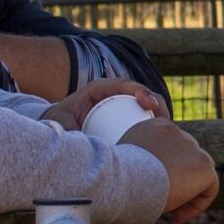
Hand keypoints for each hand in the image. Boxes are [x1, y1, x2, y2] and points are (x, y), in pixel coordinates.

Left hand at [43, 79, 170, 132]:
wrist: (55, 133)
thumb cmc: (57, 126)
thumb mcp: (61, 126)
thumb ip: (66, 130)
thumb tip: (81, 139)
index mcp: (97, 89)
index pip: (121, 84)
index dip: (138, 90)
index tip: (149, 104)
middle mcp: (110, 94)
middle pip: (138, 93)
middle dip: (154, 101)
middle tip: (164, 118)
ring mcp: (118, 106)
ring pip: (143, 106)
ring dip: (158, 114)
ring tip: (168, 128)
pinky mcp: (124, 118)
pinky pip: (141, 119)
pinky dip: (153, 125)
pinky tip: (164, 137)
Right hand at [123, 118, 218, 223]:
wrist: (125, 180)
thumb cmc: (116, 179)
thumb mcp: (123, 163)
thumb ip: (140, 161)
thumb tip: (148, 177)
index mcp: (156, 126)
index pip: (169, 145)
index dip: (165, 167)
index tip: (151, 185)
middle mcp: (176, 131)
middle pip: (185, 158)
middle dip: (177, 179)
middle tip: (161, 200)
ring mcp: (192, 147)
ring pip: (198, 172)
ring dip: (187, 192)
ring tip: (169, 210)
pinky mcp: (203, 165)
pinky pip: (210, 186)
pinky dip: (197, 204)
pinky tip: (176, 217)